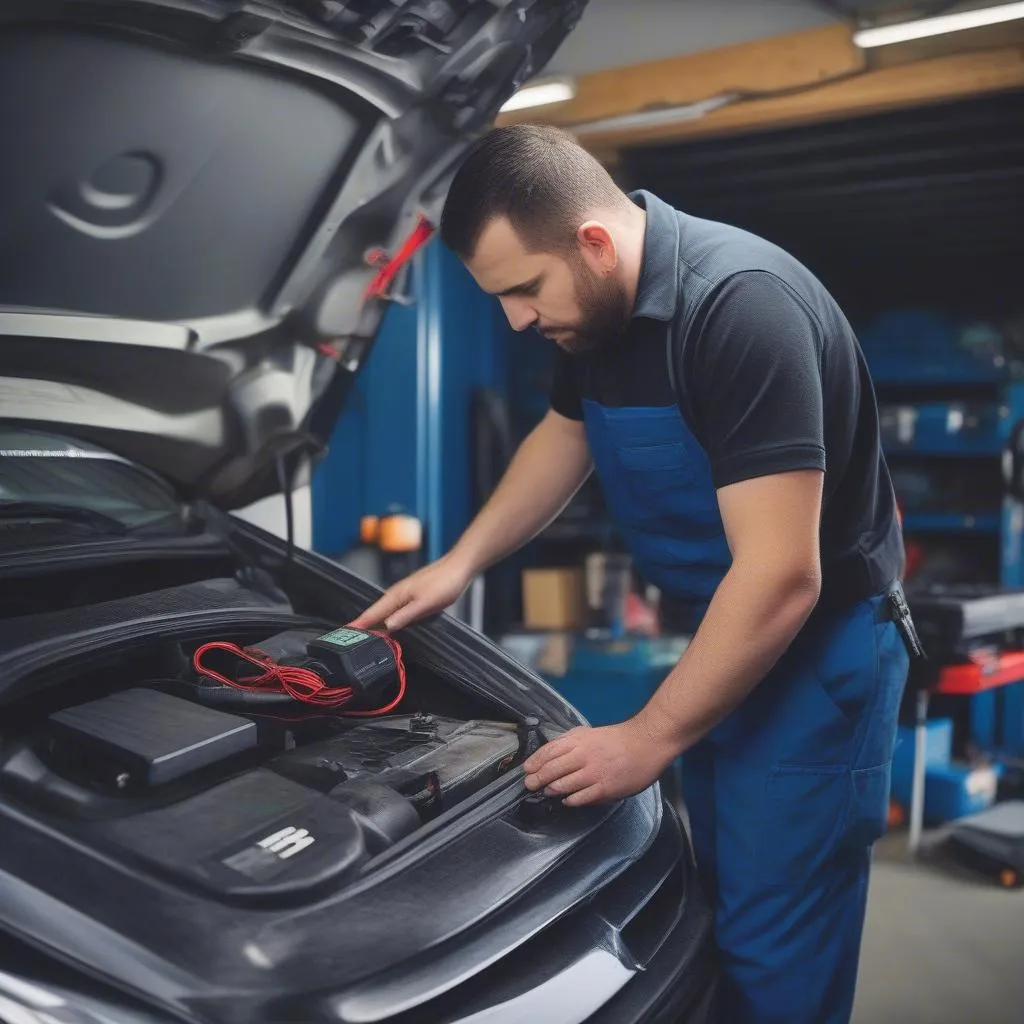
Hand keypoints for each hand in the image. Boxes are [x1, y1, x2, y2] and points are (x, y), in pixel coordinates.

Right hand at [350, 552, 473, 630]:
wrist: (459, 567)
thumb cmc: (444, 583)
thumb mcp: (425, 604)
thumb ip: (404, 616)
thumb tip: (385, 627)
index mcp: (396, 596)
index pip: (372, 613)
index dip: (359, 625)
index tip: (345, 634)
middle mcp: (397, 594)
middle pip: (375, 613)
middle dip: (363, 626)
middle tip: (352, 641)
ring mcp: (405, 595)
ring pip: (385, 612)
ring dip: (375, 624)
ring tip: (366, 637)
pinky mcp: (414, 596)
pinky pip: (395, 610)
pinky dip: (388, 620)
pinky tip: (390, 626)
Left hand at [522, 719, 678, 807]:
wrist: (646, 743)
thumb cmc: (618, 739)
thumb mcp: (590, 732)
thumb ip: (571, 741)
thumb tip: (552, 751)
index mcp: (579, 740)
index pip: (549, 751)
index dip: (535, 761)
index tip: (527, 769)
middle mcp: (583, 756)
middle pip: (552, 769)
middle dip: (537, 778)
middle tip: (530, 784)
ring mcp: (594, 773)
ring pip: (564, 785)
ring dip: (552, 789)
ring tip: (547, 791)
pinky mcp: (605, 788)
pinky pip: (581, 798)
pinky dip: (570, 800)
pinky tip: (567, 800)